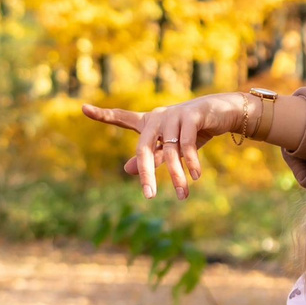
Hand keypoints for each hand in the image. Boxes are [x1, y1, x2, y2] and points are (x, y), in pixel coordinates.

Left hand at [79, 93, 256, 198]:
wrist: (222, 113)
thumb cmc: (191, 131)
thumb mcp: (169, 146)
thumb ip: (150, 157)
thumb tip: (126, 170)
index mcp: (149, 122)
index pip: (122, 117)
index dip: (103, 114)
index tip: (83, 108)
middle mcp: (158, 117)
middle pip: (144, 148)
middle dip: (146, 173)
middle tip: (148, 197)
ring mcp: (174, 115)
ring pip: (169, 152)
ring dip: (177, 176)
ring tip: (182, 196)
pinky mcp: (192, 116)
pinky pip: (187, 144)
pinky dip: (191, 162)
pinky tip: (195, 176)